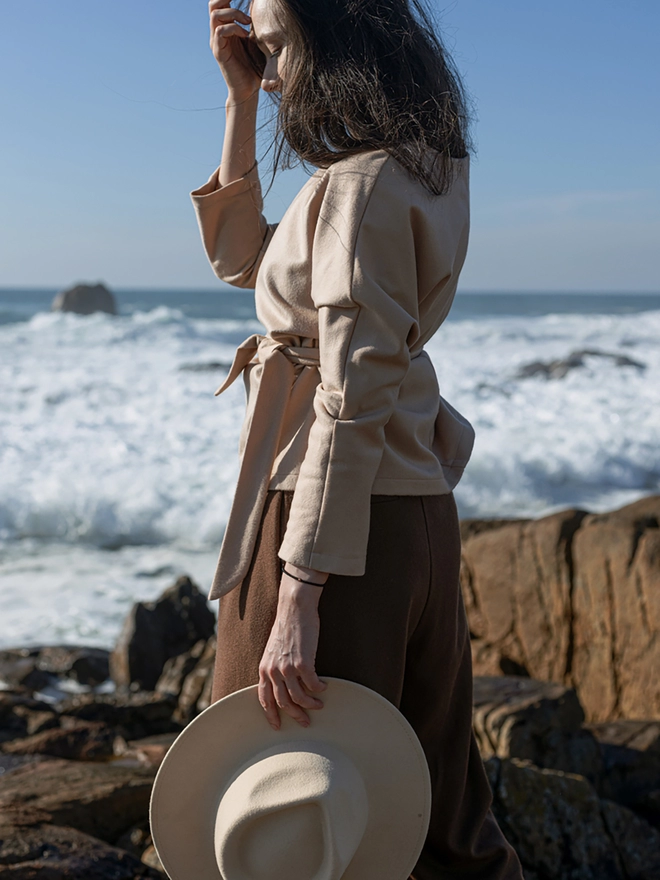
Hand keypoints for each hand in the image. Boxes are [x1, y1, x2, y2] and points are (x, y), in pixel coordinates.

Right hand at [208, 0, 263, 101]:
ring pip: (215, 15)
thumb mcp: (256, 40)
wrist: (249, 90)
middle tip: (242, 4)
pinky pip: (220, 31)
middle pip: (213, 4)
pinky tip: (245, 35)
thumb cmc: (254, 66)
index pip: (220, 3)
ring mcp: (217, 42)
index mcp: (226, 27)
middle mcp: (218, 32)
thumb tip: (260, 5)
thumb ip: (254, 23)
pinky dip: (233, 28)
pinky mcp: (219, 52)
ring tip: (248, 22)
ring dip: (233, 14)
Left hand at [258, 570, 327, 729]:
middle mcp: (273, 671)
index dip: (271, 715)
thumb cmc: (287, 626)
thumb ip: (275, 667)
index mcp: (264, 668)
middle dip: (295, 716)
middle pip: (283, 703)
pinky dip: (319, 689)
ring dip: (310, 705)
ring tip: (319, 705)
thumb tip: (284, 683)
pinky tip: (324, 687)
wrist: (294, 609)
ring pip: (299, 698)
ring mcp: (287, 668)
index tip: (278, 726)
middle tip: (306, 723)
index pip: (264, 699)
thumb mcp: (273, 650)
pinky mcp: (303, 663)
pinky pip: (312, 685)